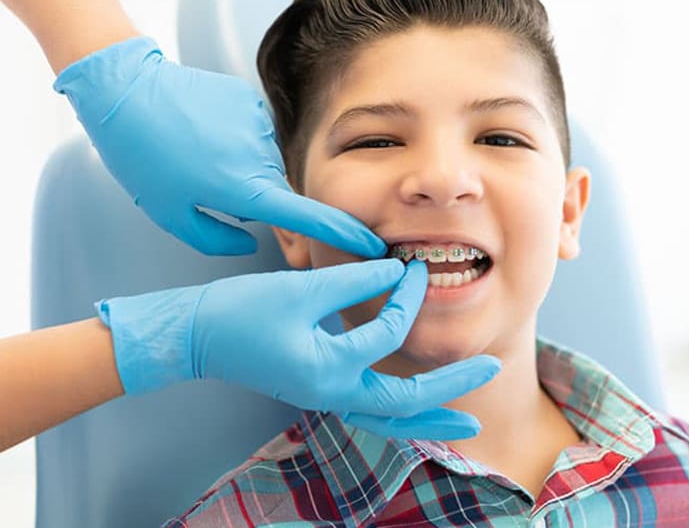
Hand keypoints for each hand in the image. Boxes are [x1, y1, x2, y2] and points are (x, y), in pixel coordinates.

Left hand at [54, 36, 384, 257]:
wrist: (125, 92)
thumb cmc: (142, 159)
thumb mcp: (171, 215)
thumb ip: (218, 239)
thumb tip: (249, 240)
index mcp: (245, 189)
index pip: (308, 217)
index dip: (342, 234)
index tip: (372, 246)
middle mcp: (261, 155)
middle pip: (275, 188)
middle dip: (249, 195)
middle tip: (200, 184)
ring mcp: (257, 123)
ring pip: (260, 160)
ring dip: (236, 165)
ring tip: (191, 154)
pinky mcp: (248, 100)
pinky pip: (249, 132)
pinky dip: (230, 140)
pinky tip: (197, 132)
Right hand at [97, 259, 500, 439]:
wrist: (196, 336)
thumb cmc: (242, 311)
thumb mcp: (303, 288)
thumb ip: (355, 280)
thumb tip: (398, 270)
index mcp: (329, 368)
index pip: (388, 333)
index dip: (407, 296)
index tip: (416, 268)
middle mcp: (332, 393)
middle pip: (406, 402)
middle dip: (451, 388)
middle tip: (492, 369)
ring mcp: (325, 398)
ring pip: (389, 419)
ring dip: (430, 417)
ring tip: (467, 421)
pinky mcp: (318, 392)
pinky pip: (370, 412)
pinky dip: (398, 414)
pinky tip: (416, 410)